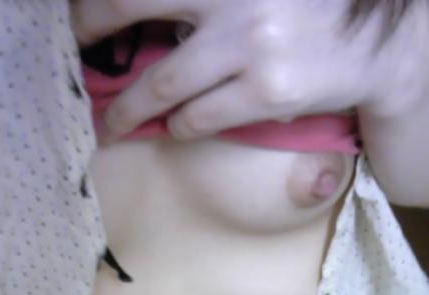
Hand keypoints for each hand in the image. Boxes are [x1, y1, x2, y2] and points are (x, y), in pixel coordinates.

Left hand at [70, 0, 424, 140]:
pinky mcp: (266, 93)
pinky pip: (199, 118)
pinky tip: (173, 126)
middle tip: (78, 50)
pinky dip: (178, 126)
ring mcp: (250, 44)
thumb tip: (142, 15)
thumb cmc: (303, 10)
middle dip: (92, 28)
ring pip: (162, 83)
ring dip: (128, 108)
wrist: (373, 46)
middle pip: (130, 3)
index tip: (83, 10)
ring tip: (114, 121)